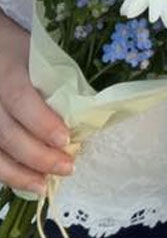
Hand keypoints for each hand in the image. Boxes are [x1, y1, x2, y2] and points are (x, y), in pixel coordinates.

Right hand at [0, 10, 74, 194]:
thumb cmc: (19, 51)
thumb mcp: (37, 54)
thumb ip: (55, 79)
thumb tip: (88, 110)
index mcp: (7, 73)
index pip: (21, 101)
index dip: (42, 123)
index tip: (65, 138)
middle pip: (8, 133)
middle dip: (38, 156)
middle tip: (67, 167)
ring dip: (20, 174)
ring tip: (45, 186)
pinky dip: (8, 175)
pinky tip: (27, 184)